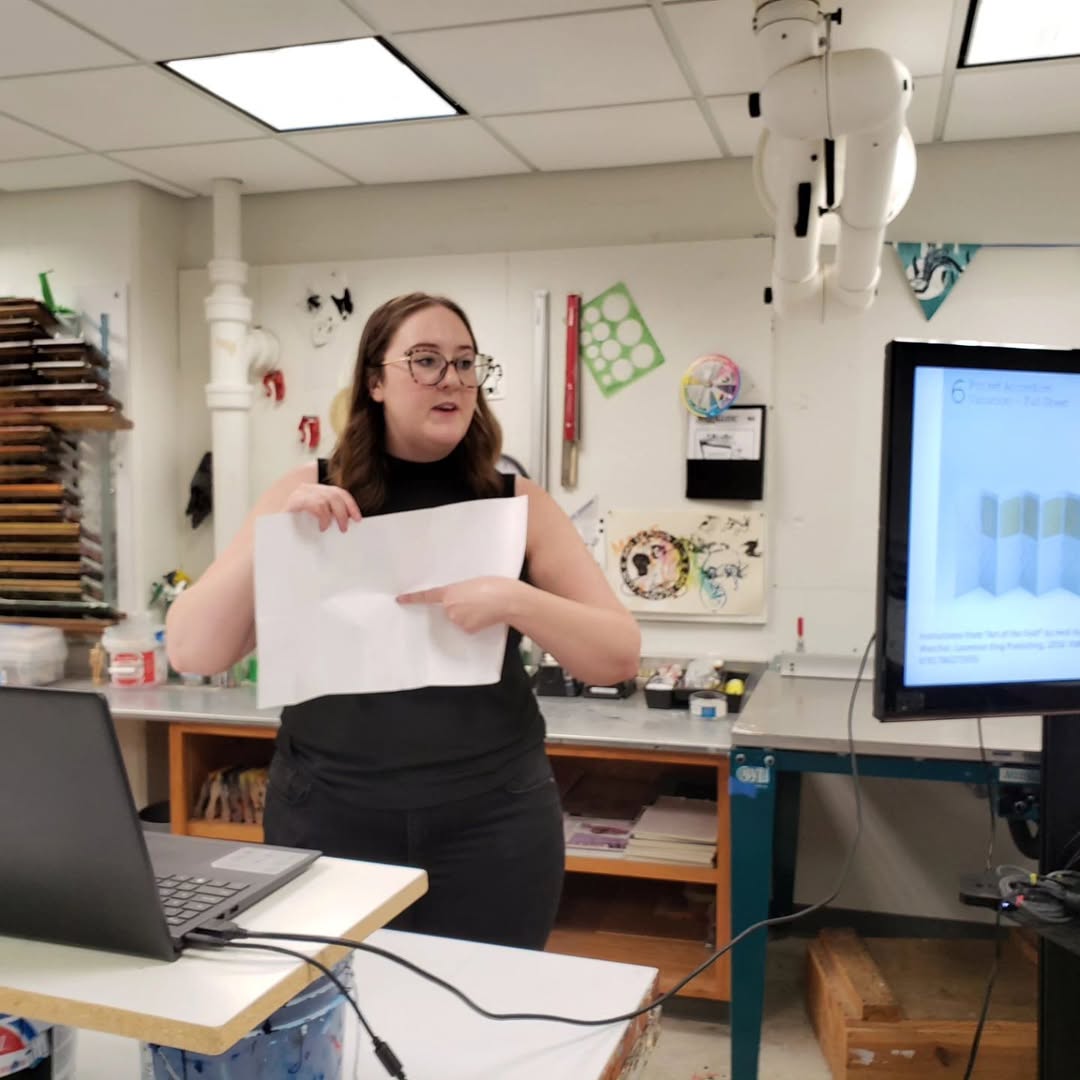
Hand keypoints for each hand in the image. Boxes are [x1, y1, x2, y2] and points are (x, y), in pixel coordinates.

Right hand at [282, 483, 360, 532]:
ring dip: (334, 515)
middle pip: (335, 494)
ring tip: (331, 528)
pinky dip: (323, 516)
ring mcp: (300, 493)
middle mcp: (309, 488)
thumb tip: (350, 522)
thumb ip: (330, 516)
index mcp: (316, 492)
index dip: (351, 504)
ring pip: (327, 498)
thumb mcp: (318, 520)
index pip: (339, 492)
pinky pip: (316, 504)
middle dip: (344, 512)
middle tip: (344, 528)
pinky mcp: (294, 501)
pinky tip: (322, 526)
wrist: (274, 536)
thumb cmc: (297, 529)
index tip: (358, 519)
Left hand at [397, 576, 522, 633]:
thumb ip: (459, 591)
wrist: (508, 599)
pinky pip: (466, 626)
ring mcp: (458, 621)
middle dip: (457, 605)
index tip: (400, 600)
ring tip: (482, 605)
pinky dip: (474, 622)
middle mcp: (450, 608)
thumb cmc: (494, 586)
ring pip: (457, 619)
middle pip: (447, 609)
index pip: (426, 596)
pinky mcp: (468, 630)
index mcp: (449, 592)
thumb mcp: (472, 583)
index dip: (412, 598)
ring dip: (466, 614)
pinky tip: (484, 614)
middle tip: (474, 599)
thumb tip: (457, 602)